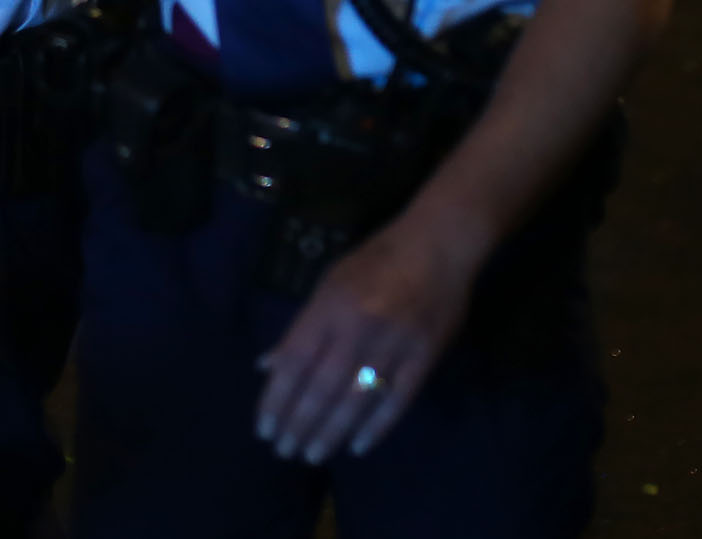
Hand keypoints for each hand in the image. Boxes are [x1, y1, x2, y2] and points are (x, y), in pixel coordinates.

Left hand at [254, 208, 484, 462]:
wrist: (437, 245)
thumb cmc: (374, 261)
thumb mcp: (328, 284)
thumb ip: (300, 328)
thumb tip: (268, 366)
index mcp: (328, 308)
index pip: (294, 363)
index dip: (277, 398)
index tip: (264, 427)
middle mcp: (357, 329)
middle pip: (321, 387)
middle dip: (299, 423)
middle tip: (284, 451)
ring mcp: (393, 345)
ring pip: (356, 400)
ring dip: (331, 432)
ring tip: (312, 455)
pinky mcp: (424, 357)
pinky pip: (397, 400)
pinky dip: (377, 427)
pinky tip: (358, 446)